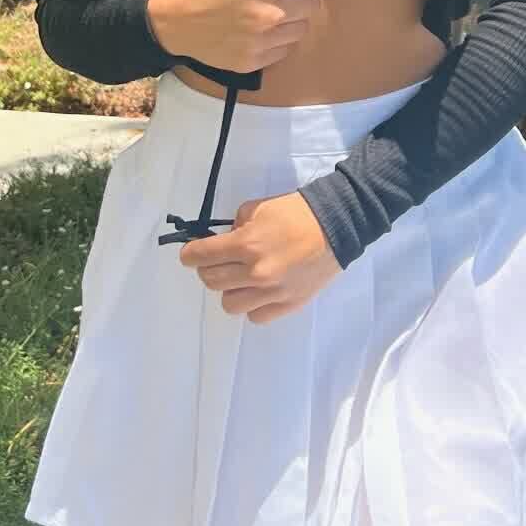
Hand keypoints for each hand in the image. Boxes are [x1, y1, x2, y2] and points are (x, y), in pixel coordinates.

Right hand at [147, 0, 326, 73]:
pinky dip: (278, 39)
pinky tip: (259, 31)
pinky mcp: (255, 62)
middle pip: (313, 2)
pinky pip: (286, 49)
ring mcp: (263, 41)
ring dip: (292, 19)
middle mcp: (268, 13)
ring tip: (269, 13)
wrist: (176, 19)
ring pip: (303, 28)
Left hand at [177, 188, 341, 323]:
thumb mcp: (257, 208)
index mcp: (246, 244)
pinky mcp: (287, 305)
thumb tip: (224, 242)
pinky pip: (255, 316)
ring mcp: (272, 293)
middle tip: (218, 261)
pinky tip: (259, 291)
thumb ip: (236, 227)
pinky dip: (252, 305)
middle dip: (209, 268)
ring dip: (230, 289)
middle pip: (211, 281)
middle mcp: (255, 273)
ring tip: (240, 278)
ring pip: (229, 304)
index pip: (201, 256)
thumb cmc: (295, 212)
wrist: (336, 226)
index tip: (190, 254)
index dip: (190, 255)